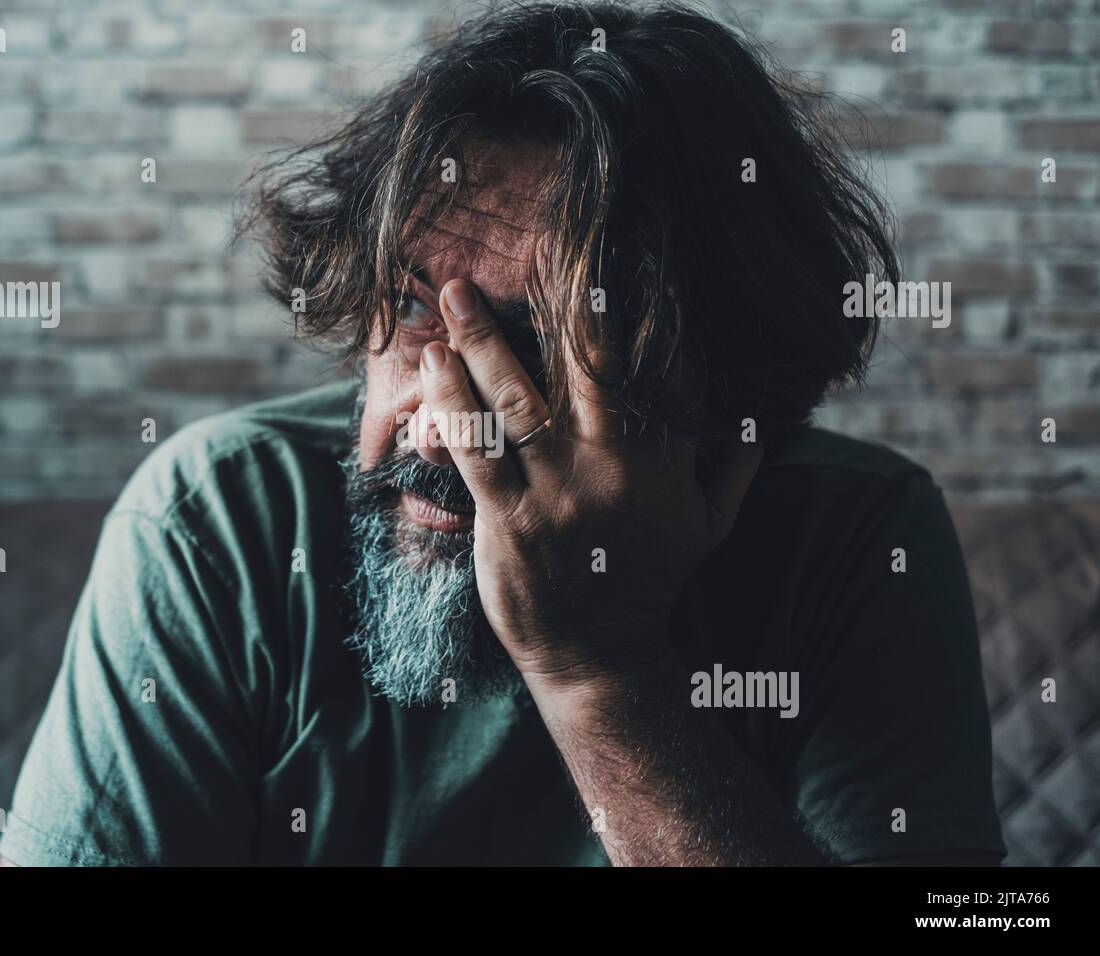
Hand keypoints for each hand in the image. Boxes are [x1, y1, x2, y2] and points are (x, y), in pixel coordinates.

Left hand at [419, 278, 762, 690]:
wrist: (599, 658)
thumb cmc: (651, 584)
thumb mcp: (708, 530)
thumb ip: (731, 472)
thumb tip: (756, 423)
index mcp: (663, 463)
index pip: (655, 370)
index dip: (638, 311)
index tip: (615, 255)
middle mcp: (612, 469)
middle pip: (585, 368)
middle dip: (556, 301)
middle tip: (530, 243)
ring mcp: (557, 494)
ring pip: (516, 401)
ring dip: (481, 341)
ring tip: (452, 292)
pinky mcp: (509, 520)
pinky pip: (475, 449)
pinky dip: (453, 402)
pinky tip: (435, 361)